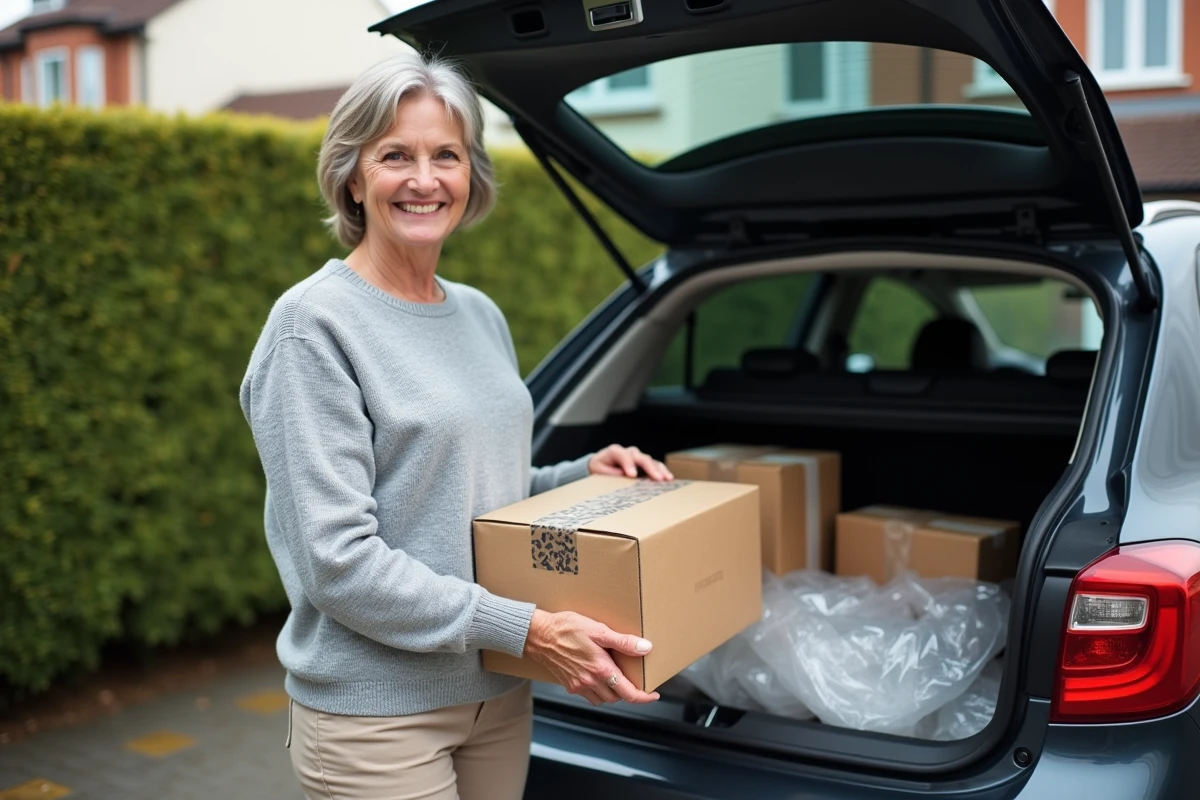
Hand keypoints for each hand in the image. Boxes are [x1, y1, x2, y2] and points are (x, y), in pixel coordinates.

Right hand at [524, 610, 660, 705]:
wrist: (538, 634)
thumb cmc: (566, 628)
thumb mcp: (598, 630)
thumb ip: (623, 642)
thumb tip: (645, 648)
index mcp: (601, 669)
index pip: (629, 693)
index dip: (644, 697)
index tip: (653, 695)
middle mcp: (590, 681)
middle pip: (616, 697)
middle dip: (628, 692)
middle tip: (634, 681)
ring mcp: (578, 685)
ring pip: (602, 699)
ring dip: (612, 693)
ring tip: (616, 678)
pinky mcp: (568, 684)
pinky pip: (588, 695)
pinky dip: (597, 691)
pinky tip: (597, 677)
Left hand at [588, 444, 673, 481]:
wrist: (601, 464)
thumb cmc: (599, 468)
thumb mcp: (598, 470)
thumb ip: (609, 473)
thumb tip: (622, 475)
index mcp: (614, 451)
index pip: (622, 455)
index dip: (628, 464)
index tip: (632, 475)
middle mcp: (628, 452)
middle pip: (640, 457)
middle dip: (649, 467)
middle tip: (657, 478)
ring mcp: (638, 456)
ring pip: (650, 460)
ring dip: (659, 469)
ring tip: (667, 478)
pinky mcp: (644, 463)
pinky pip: (654, 465)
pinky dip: (661, 471)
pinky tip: (668, 478)